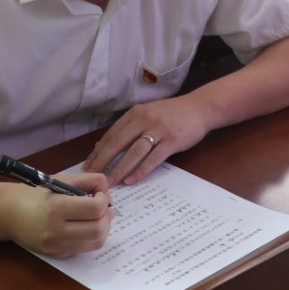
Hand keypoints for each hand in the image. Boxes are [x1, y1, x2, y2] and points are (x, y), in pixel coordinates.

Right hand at [0, 173, 112, 257]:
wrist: (9, 214)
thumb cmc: (34, 193)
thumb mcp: (59, 180)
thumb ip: (87, 180)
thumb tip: (106, 188)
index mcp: (56, 208)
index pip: (94, 209)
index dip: (104, 199)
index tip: (99, 193)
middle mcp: (56, 231)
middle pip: (98, 229)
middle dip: (107, 215)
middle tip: (104, 205)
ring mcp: (57, 246)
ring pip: (96, 242)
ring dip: (104, 227)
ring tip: (99, 215)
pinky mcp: (57, 254)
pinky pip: (85, 248)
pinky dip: (92, 236)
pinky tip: (87, 225)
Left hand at [84, 98, 211, 185]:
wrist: (200, 108)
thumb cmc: (172, 113)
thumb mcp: (148, 113)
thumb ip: (130, 126)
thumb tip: (106, 144)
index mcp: (136, 113)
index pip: (112, 133)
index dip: (98, 150)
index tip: (88, 165)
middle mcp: (145, 119)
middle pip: (118, 142)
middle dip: (103, 160)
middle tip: (92, 175)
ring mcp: (159, 130)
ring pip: (134, 151)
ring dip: (120, 168)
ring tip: (110, 182)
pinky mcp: (172, 141)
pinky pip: (153, 158)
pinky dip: (140, 170)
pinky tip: (131, 180)